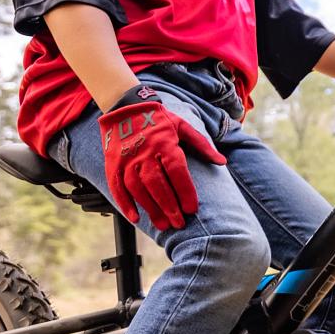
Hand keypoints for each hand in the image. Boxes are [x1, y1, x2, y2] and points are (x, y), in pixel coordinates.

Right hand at [97, 86, 224, 229]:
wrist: (124, 108)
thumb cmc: (158, 120)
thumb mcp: (182, 126)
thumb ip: (202, 145)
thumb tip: (221, 162)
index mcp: (164, 143)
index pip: (176, 171)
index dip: (184, 191)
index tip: (191, 209)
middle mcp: (144, 153)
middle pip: (157, 184)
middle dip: (169, 206)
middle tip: (179, 223)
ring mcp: (127, 160)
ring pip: (138, 189)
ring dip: (151, 209)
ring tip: (163, 225)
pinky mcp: (113, 164)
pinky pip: (117, 187)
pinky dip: (125, 204)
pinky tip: (135, 218)